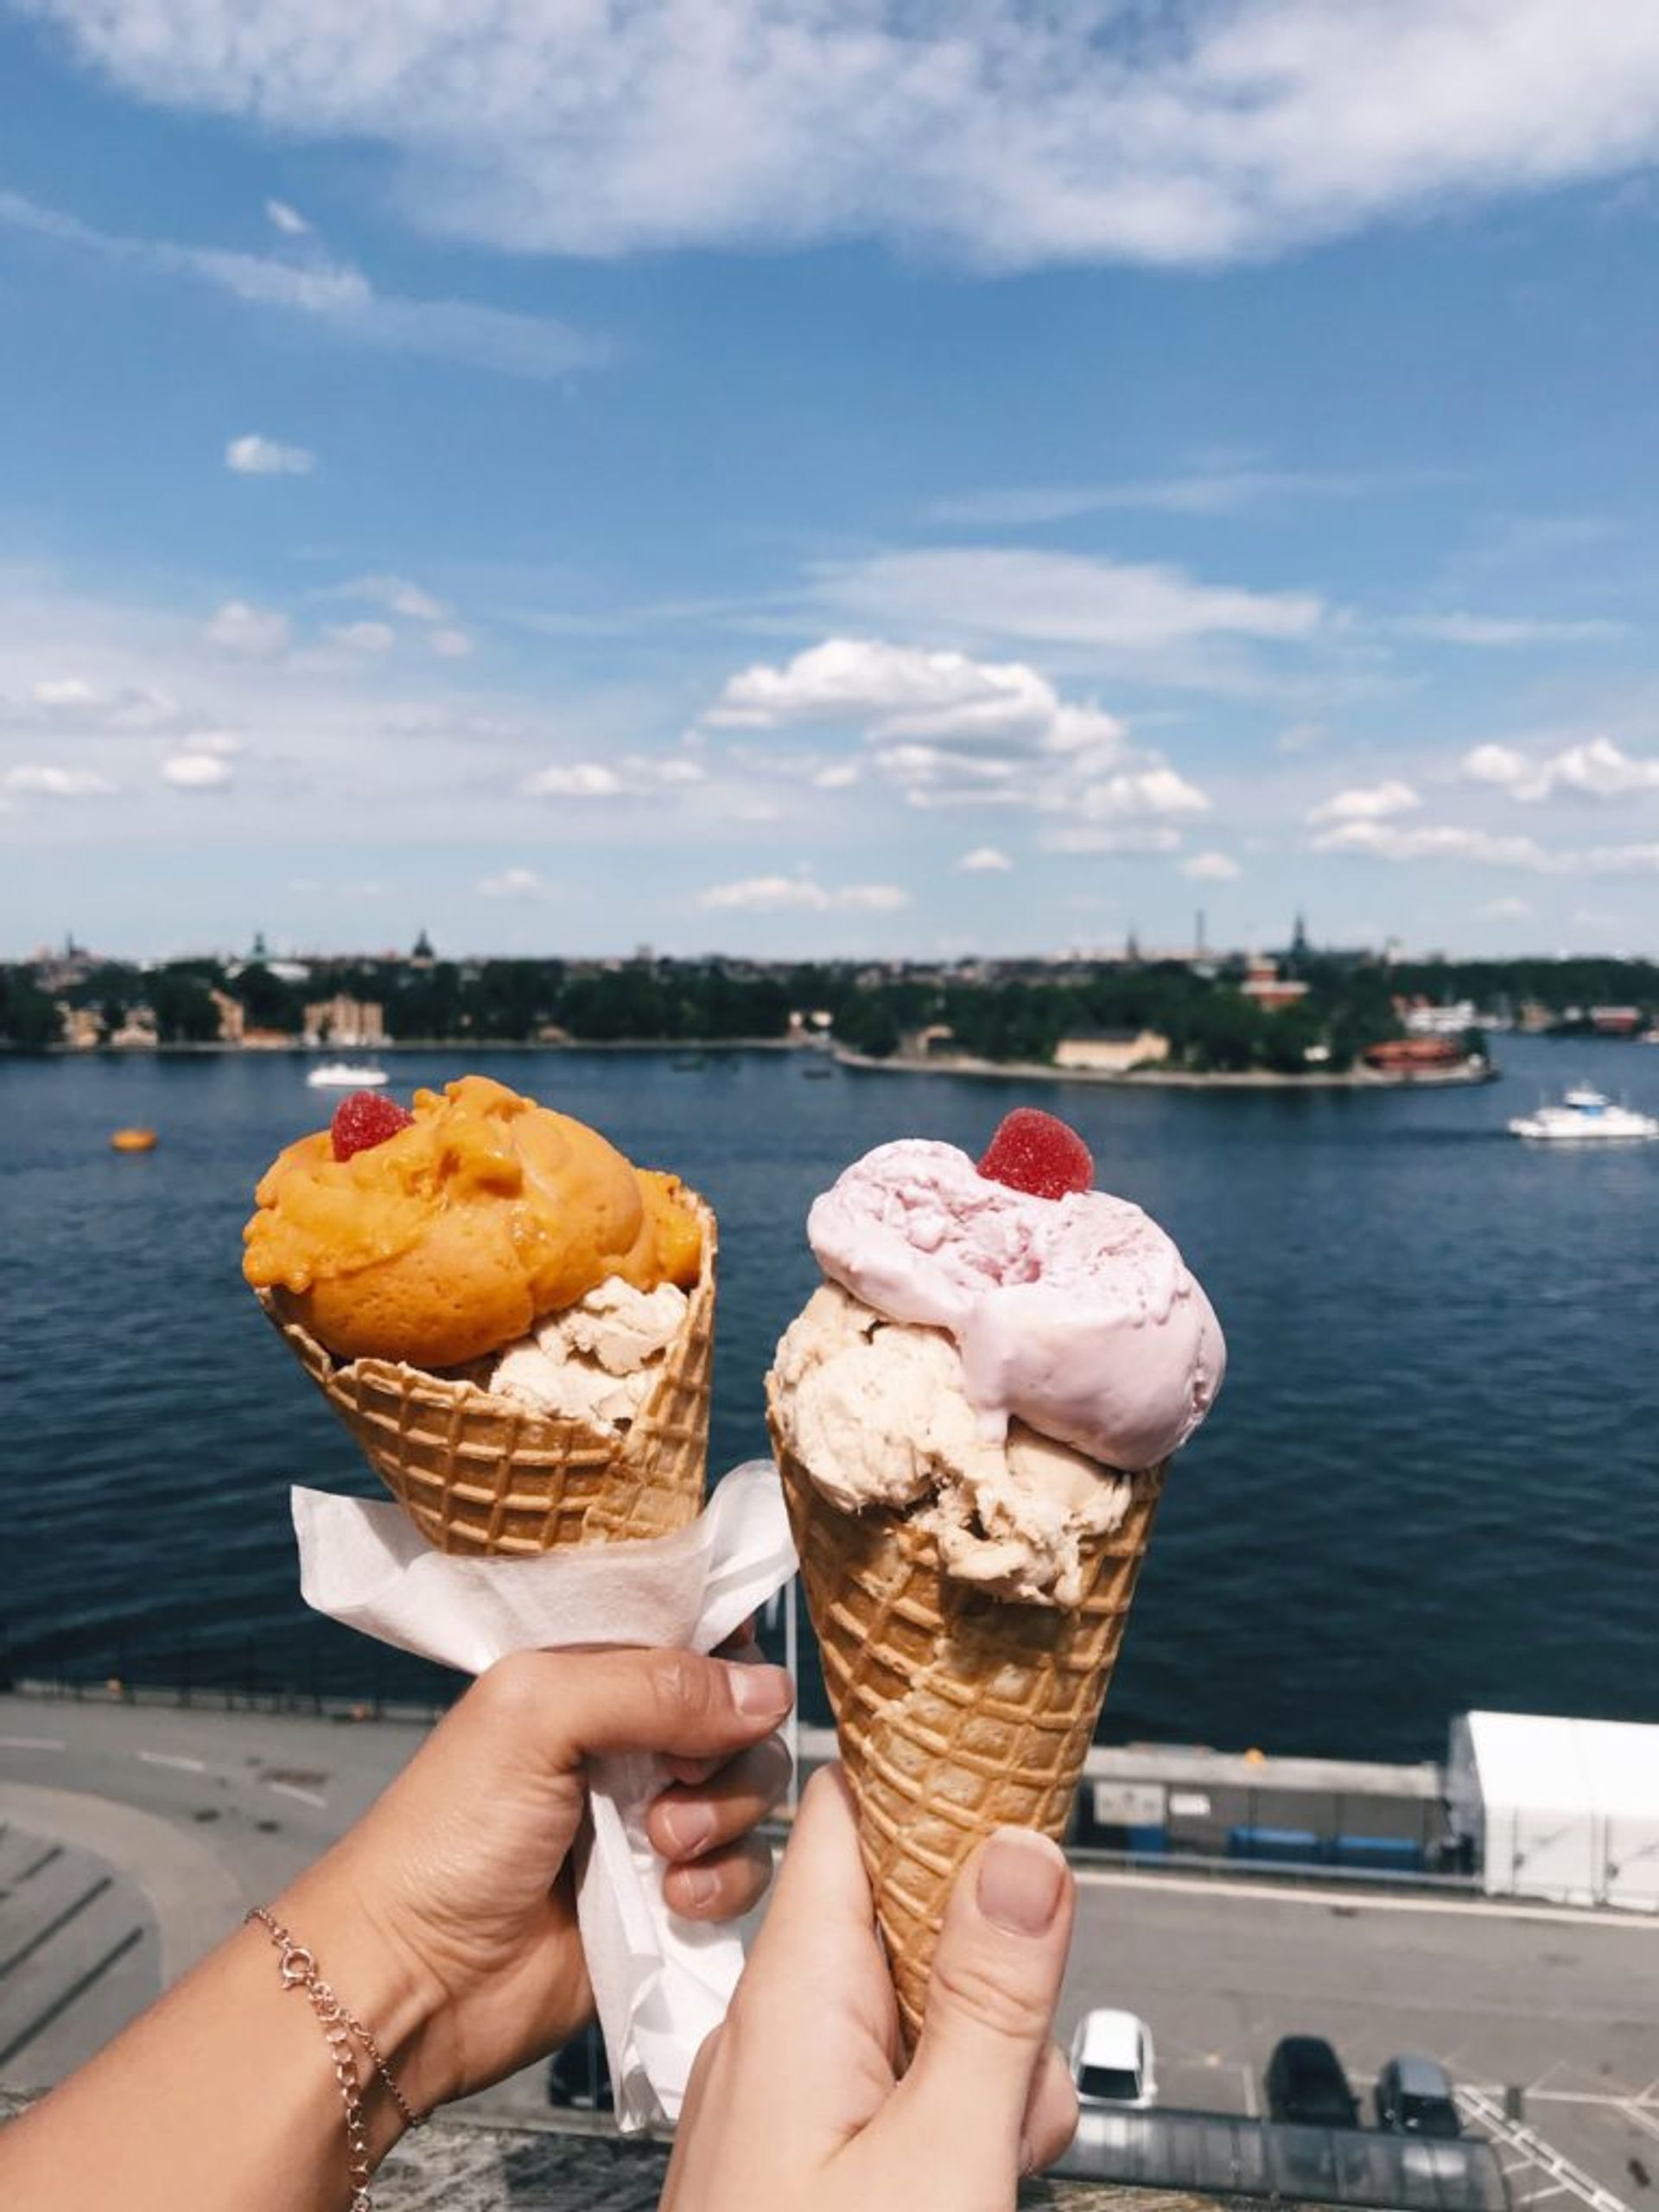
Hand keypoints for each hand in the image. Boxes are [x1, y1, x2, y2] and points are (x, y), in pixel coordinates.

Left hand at [274, 1643, 793, 2116]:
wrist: (417, 1979)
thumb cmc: (450, 1832)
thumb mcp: (540, 1715)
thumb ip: (656, 1686)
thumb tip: (771, 1691)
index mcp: (591, 1670)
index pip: (692, 1630)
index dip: (727, 1648)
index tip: (730, 1678)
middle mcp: (630, 1736)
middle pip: (739, 1710)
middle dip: (727, 1746)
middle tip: (674, 1781)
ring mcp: (654, 1815)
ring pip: (751, 1787)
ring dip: (724, 1815)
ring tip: (663, 1848)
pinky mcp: (672, 1893)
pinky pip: (747, 1869)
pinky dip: (725, 1881)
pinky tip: (673, 1899)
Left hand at [663, 1766, 1078, 2211]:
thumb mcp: (938, 2154)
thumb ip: (989, 2002)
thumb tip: (1024, 1852)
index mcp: (789, 1998)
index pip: (849, 1810)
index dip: (933, 1779)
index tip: (1014, 1773)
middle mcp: (769, 2031)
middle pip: (904, 1918)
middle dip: (988, 1969)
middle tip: (1025, 2059)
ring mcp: (775, 2098)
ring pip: (908, 2012)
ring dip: (976, 2061)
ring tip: (995, 2153)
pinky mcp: (789, 2157)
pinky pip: (881, 2086)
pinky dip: (940, 2117)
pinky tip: (962, 2181)